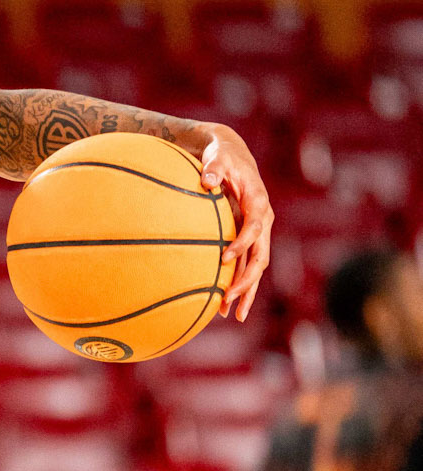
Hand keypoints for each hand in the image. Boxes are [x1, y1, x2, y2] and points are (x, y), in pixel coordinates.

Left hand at [196, 124, 272, 320]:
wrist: (232, 155)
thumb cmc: (222, 156)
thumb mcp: (218, 157)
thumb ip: (213, 169)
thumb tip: (207, 180)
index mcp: (258, 203)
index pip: (255, 227)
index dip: (242, 243)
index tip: (224, 258)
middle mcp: (263, 221)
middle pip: (260, 256)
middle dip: (247, 280)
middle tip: (229, 298)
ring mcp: (258, 232)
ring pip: (256, 267)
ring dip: (245, 291)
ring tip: (231, 315)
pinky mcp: (250, 239)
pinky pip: (247, 266)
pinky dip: (239, 285)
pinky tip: (225, 306)